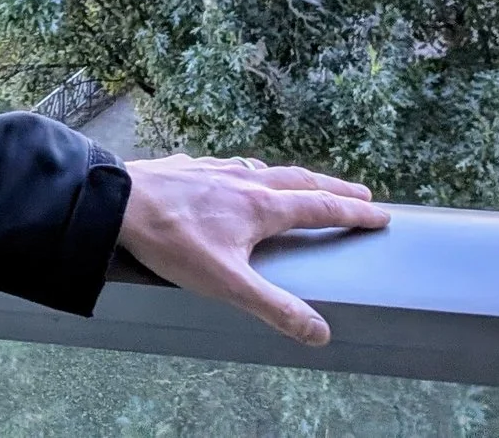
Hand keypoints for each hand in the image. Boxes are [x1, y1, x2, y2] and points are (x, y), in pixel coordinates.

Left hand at [115, 154, 389, 345]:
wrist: (118, 202)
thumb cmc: (171, 241)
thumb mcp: (228, 283)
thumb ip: (274, 307)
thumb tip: (320, 332)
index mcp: (261, 207)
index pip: (320, 209)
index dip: (352, 214)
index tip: (380, 215)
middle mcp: (244, 181)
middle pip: (301, 180)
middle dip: (334, 189)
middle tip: (360, 194)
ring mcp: (216, 170)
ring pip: (266, 169)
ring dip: (293, 177)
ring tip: (304, 183)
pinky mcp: (190, 167)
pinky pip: (231, 166)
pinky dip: (250, 171)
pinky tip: (237, 174)